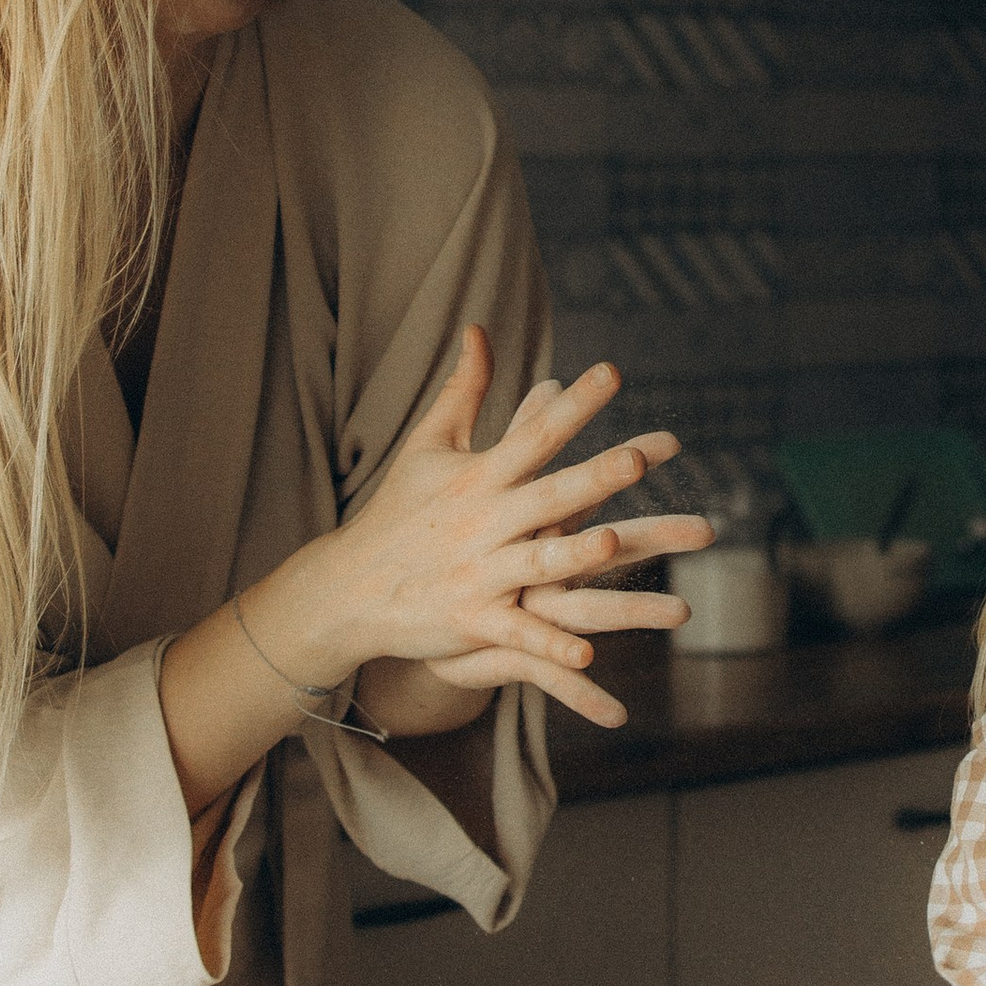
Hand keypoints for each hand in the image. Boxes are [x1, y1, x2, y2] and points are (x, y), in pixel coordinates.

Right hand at [271, 332, 712, 731]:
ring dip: (571, 555)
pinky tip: (587, 656)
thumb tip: (478, 329)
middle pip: (546, 494)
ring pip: (535, 562)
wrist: (348, 584)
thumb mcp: (428, 444)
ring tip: (609, 544)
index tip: (612, 373)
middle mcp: (482, 521)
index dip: (572, 404)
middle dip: (591, 476)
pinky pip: (516, 634)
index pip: (534, 433)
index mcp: (479, 476)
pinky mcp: (471, 619)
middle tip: (637, 458)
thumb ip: (463, 389)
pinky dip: (547, 646)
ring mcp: (478, 572)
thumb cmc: (398, 509)